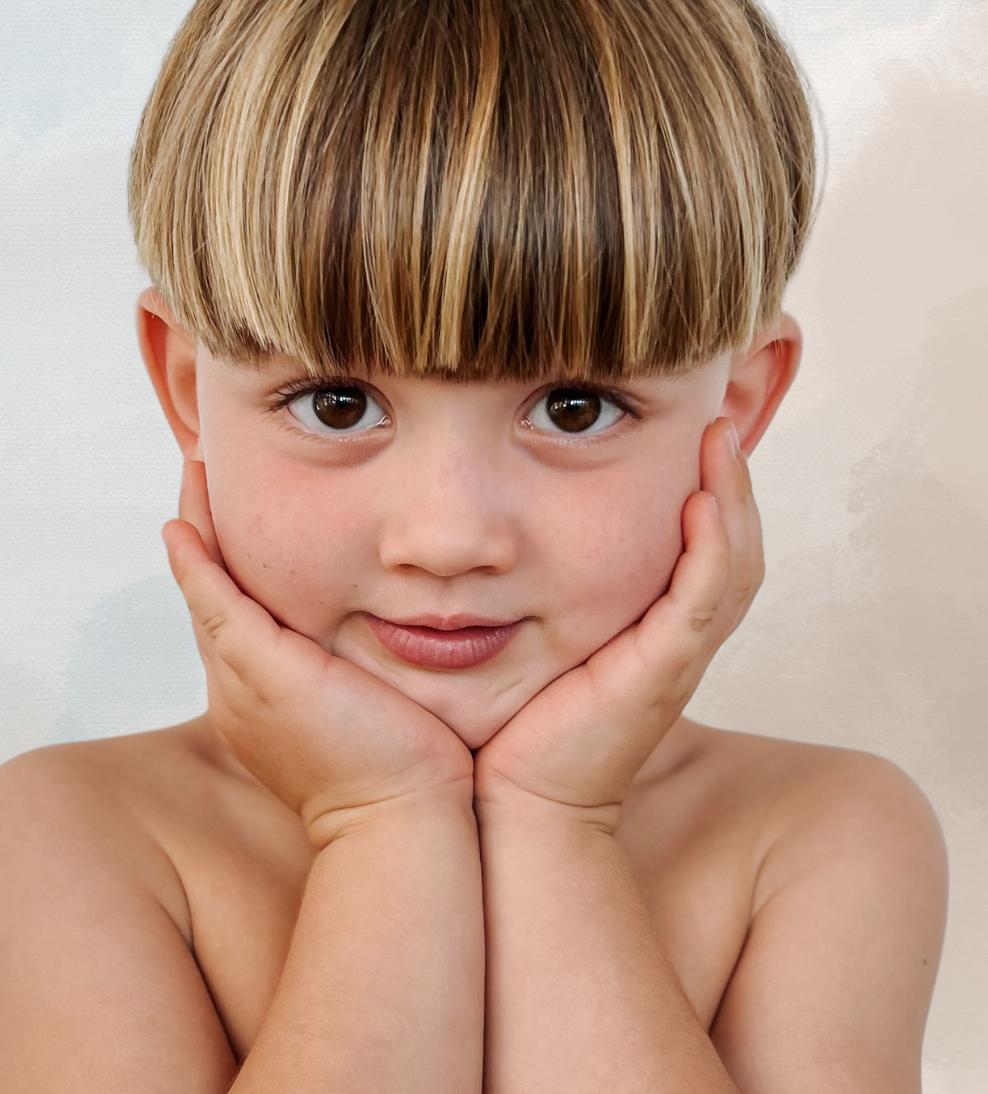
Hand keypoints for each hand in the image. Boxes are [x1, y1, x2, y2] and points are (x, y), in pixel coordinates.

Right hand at [162, 457, 473, 849]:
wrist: (403, 819)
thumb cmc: (405, 772)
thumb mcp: (375, 706)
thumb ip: (362, 669)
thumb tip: (391, 635)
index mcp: (264, 701)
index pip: (236, 619)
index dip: (225, 567)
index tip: (227, 519)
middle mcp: (240, 692)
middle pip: (209, 598)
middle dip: (202, 535)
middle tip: (198, 475)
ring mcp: (243, 682)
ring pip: (205, 592)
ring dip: (196, 530)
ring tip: (192, 474)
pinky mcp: (261, 669)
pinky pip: (214, 602)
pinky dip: (196, 563)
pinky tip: (182, 526)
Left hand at [472, 417, 762, 831]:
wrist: (515, 803)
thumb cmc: (512, 724)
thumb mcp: (528, 638)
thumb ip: (528, 589)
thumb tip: (489, 534)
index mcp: (653, 630)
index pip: (704, 548)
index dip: (712, 491)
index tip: (695, 431)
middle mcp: (676, 640)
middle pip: (734, 549)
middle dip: (735, 483)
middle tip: (721, 421)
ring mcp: (674, 657)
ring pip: (732, 567)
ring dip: (733, 499)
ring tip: (721, 438)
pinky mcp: (661, 674)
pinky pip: (703, 601)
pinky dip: (710, 549)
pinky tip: (701, 500)